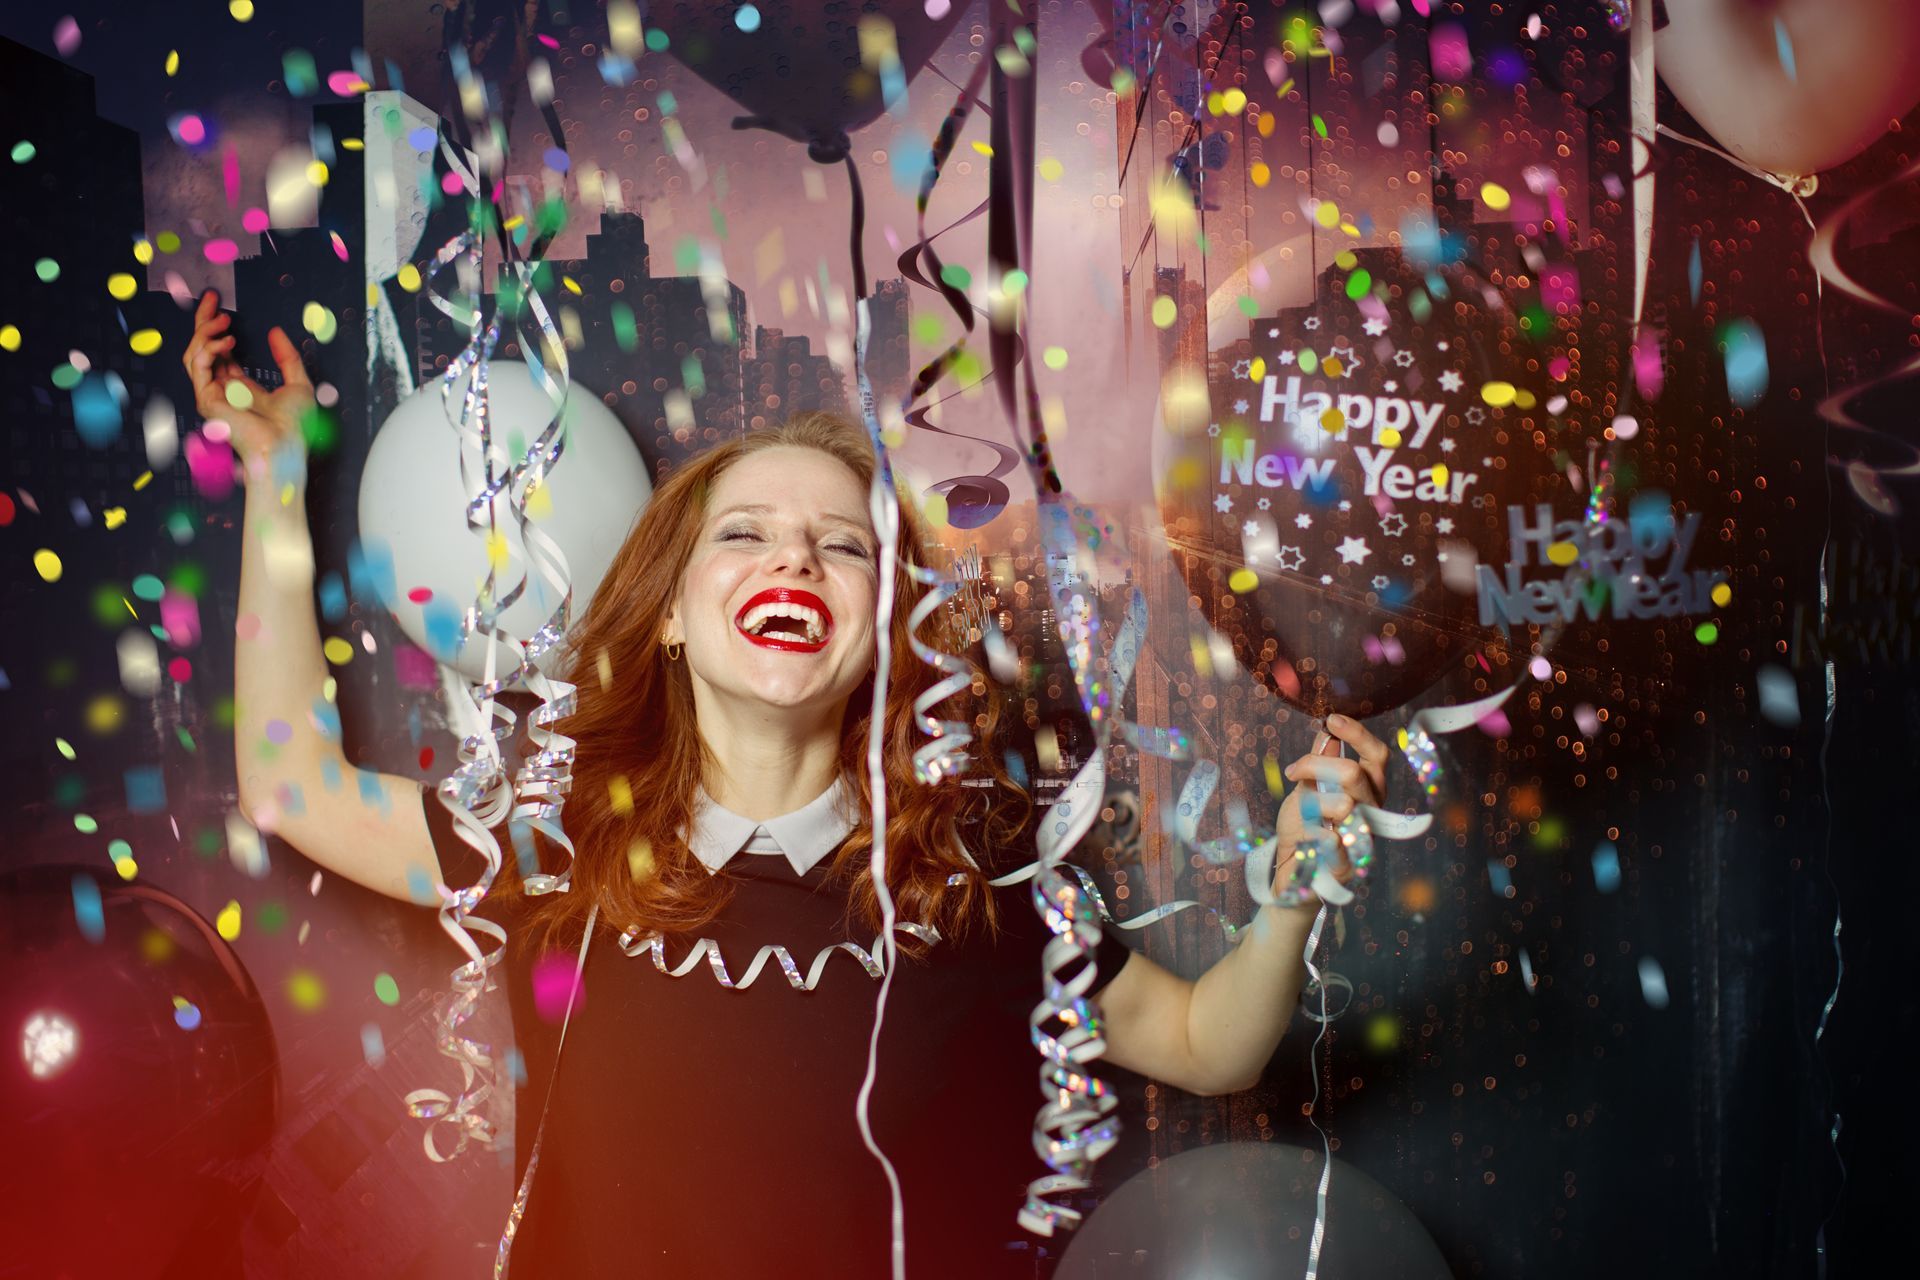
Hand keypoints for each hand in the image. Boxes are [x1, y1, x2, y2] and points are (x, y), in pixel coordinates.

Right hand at [181, 289, 313, 479]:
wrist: (285, 449)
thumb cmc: (293, 428)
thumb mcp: (298, 383)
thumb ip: (287, 357)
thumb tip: (276, 332)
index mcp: (240, 387)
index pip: (220, 351)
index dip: (218, 327)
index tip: (220, 305)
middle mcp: (222, 389)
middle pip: (203, 347)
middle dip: (204, 320)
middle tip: (211, 298)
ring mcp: (212, 394)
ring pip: (195, 354)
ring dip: (206, 332)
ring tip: (224, 320)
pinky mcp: (206, 399)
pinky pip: (197, 366)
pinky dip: (208, 348)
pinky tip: (227, 342)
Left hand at [1270, 713, 1390, 906]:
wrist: (1289, 874)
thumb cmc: (1301, 831)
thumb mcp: (1305, 791)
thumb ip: (1318, 764)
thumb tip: (1327, 733)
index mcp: (1367, 793)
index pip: (1377, 758)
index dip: (1358, 735)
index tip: (1331, 720)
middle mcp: (1371, 814)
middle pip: (1356, 774)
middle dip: (1319, 764)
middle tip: (1294, 771)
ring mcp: (1361, 841)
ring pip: (1345, 804)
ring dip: (1311, 801)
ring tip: (1299, 811)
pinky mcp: (1346, 867)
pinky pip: (1332, 841)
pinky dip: (1312, 833)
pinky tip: (1305, 837)